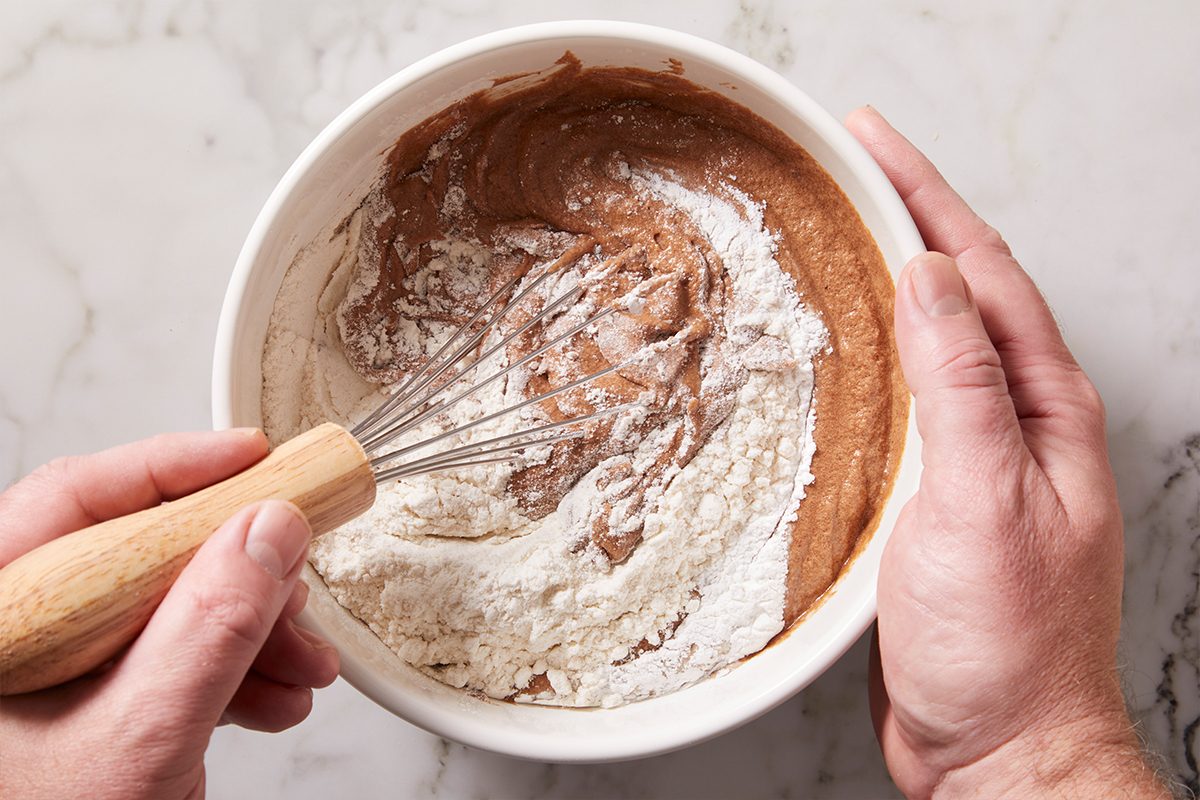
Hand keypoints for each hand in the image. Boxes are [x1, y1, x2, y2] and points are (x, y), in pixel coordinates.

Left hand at [0, 430, 339, 799]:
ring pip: (168, 607)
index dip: (178, 466)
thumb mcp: (137, 737)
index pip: (81, 499)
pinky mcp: (94, 704)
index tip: (259, 457)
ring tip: (302, 668)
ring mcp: (57, 673)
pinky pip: (169, 658)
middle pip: (140, 552)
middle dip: (237, 573)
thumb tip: (269, 531)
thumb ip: (208, 628)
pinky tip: (270, 697)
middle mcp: (21, 633)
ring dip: (249, 629)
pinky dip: (230, 670)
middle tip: (297, 589)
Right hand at [847, 107, 1168, 797]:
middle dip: (905, 218)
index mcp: (1043, 409)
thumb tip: (930, 277)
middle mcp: (1014, 422)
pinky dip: (864, 358)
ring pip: (925, 345)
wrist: (999, 748)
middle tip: (842, 168)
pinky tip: (830, 353)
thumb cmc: (1006, 643)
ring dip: (882, 282)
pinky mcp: (931, 496)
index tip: (870, 141)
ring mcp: (973, 458)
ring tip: (829, 236)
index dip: (925, 196)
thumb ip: (961, 385)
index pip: (983, 271)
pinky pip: (898, 403)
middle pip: (958, 293)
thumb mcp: (985, 500)